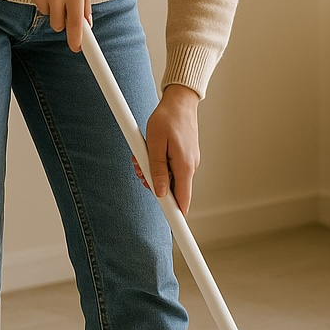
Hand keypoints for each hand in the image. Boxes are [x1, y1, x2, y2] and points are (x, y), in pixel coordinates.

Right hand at [18, 0, 92, 51]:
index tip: (78, 49)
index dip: (77, 40)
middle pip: (59, 25)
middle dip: (63, 21)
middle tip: (65, 7)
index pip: (77, 23)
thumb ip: (86, 0)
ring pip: (48, 16)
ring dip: (52, 9)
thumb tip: (87, 23)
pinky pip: (38, 5)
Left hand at [134, 84, 200, 214]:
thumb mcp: (155, 144)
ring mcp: (189, 161)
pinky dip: (160, 165)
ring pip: (170, 178)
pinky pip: (172, 168)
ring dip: (154, 173)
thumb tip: (159, 192)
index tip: (175, 229)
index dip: (177, 215)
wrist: (180, 100)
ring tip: (141, 157)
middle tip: (139, 171)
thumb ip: (157, 170)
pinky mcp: (185, 156)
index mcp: (184, 166)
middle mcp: (190, 166)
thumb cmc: (166, 118)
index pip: (183, 200)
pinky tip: (150, 153)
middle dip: (154, 186)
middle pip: (173, 190)